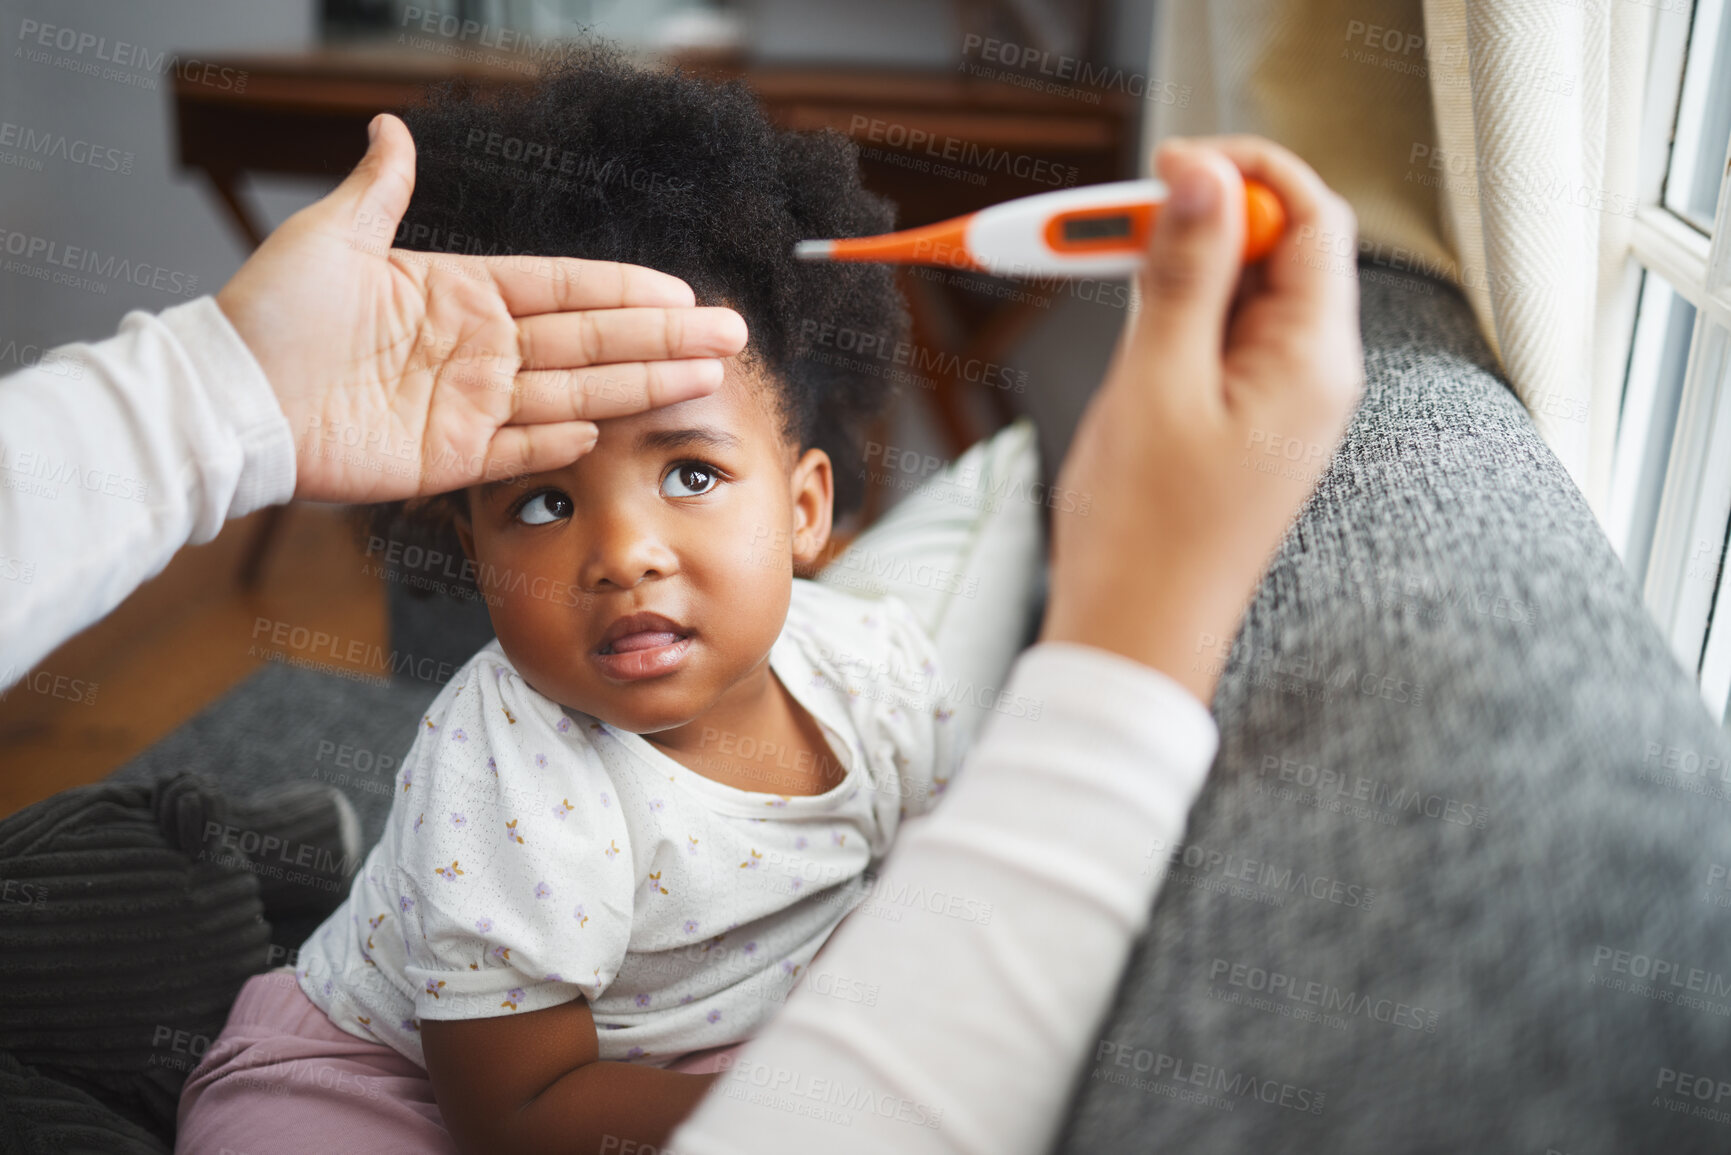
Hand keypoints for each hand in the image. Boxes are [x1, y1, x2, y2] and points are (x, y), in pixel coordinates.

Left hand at [215, 113, 747, 503]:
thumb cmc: (271, 313)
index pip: (564, 289)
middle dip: (662, 339)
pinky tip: (613, 424)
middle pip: (590, 341)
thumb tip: (392, 127)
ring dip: (640, 384)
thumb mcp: (330, 237)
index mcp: (461, 294)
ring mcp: (469, 407)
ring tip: (704, 377)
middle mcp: (477, 350)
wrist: (230, 396)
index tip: (681, 293)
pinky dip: (565, 439)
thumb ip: (380, 190)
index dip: (625, 290)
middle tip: (728, 336)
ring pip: (574, 391)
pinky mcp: (449, 459)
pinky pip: (522, 449)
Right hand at [1039, 135, 1363, 702]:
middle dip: (1204, 220)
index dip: (1244, 174)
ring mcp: (1280, 401)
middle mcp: (1312, 376)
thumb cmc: (1146, 538)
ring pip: (1243, 293)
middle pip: (1280, 249)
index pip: (1311, 218)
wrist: (1134, 638)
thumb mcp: (1155, 384)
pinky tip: (1132, 343)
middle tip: (1119, 229)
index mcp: (1313, 362)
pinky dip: (1177, 318)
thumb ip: (1185, 274)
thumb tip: (1205, 179)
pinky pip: (1222, 340)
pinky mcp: (1244, 423)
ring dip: (1182, 270)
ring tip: (1116, 294)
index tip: (1168, 165)